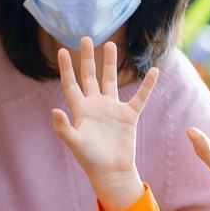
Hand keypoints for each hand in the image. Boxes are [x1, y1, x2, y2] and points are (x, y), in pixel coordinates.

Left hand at [51, 38, 156, 210]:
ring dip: (110, 63)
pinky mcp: (129, 116)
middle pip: (90, 76)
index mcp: (80, 109)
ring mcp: (112, 108)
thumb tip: (54, 111)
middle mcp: (95, 105)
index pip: (71, 83)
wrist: (111, 172)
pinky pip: (140, 97)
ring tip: (110, 45)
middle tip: (86, 38)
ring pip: (111, 80)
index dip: (65, 68)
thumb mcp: (75, 143)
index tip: (61, 50)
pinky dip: (147, 85)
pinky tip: (154, 71)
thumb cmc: (90, 159)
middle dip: (87, 57)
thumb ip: (64, 128)